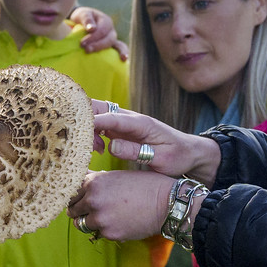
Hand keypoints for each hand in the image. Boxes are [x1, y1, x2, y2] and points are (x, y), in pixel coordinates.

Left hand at [69, 6, 127, 60]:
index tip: (82, 44)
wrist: (82, 21)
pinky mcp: (111, 46)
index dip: (93, 38)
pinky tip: (123, 60)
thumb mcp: (83, 14)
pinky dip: (123, 53)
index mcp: (106, 21)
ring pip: (116, 45)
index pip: (102, 30)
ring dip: (109, 52)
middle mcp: (111, 30)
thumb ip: (87, 19)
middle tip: (86, 50)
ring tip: (108, 58)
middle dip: (98, 45)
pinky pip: (120, 48)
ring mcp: (112, 38)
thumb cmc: (82, 17)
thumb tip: (92, 28)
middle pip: (109, 39)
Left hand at [69, 170, 181, 241]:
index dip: (75, 196)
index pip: (70, 192)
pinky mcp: (109, 233)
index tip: (79, 199)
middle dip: (79, 210)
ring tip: (103, 217)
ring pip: (81, 224)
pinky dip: (105, 230)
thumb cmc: (144, 185)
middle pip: (71, 210)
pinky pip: (98, 233)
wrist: (165, 203)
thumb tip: (79, 179)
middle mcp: (93, 200)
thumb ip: (95, 179)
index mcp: (93, 182)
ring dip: (88, 222)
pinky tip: (119, 222)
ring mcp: (100, 218)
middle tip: (91, 210)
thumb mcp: (117, 175)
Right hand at [89, 107, 219, 181]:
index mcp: (141, 123)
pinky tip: (96, 149)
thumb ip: (137, 152)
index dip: (92, 122)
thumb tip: (111, 145)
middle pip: (99, 107)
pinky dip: (92, 133)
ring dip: (87, 128)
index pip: (111, 117)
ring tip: (94, 150)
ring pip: (97, 114)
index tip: (77, 131)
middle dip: (84, 120)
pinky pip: (100, 124)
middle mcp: (131, 118)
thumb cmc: (178, 156)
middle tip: (84, 143)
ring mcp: (124, 122)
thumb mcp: (161, 159)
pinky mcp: (121, 130)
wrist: (190, 153)